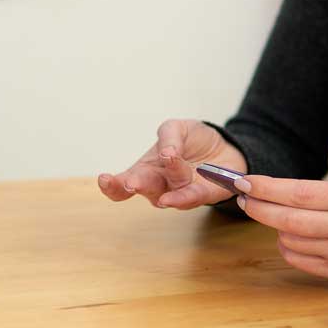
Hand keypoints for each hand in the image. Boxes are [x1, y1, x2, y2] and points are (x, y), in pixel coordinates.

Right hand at [98, 119, 246, 208]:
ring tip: (170, 163)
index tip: (104, 179)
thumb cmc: (192, 140)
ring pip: (168, 194)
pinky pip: (192, 199)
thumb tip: (165, 152)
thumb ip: (169, 137)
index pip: (122, 183)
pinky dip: (184, 197)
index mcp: (145, 169)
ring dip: (167, 181)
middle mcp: (158, 185)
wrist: (224, 146)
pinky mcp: (201, 196)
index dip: (111, 185)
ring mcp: (178, 193)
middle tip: (131, 182)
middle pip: (142, 189)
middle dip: (136, 185)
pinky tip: (176, 196)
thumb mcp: (177, 128)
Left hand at [235, 176, 327, 285]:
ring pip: (290, 240)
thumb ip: (315, 193)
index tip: (245, 183)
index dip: (267, 189)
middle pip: (289, 220)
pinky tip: (291, 237)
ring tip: (278, 216)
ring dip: (275, 227)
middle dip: (259, 208)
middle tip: (244, 199)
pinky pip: (298, 260)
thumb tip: (266, 190)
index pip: (300, 194)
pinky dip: (286, 246)